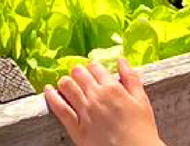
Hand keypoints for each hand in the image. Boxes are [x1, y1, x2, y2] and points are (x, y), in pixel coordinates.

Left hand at [44, 61, 161, 145]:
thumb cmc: (141, 129)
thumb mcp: (141, 100)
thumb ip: (131, 78)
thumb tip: (121, 60)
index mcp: (112, 88)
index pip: (95, 67)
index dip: (92, 67)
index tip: (92, 70)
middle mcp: (96, 97)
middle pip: (78, 74)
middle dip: (78, 72)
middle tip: (79, 76)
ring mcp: (84, 112)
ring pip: (67, 86)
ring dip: (65, 81)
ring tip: (65, 82)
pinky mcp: (76, 128)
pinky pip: (60, 108)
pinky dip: (52, 96)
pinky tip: (48, 90)